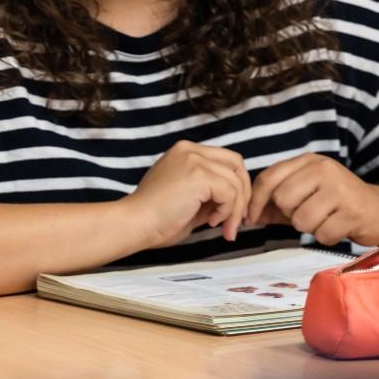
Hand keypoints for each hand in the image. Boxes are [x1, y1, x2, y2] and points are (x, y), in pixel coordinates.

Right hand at [126, 141, 252, 249]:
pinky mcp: (198, 174)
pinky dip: (227, 211)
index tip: (231, 212)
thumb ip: (210, 193)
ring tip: (222, 228)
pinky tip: (211, 223)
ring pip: (235, 182)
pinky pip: (230, 192)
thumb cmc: (156, 218)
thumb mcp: (189, 199)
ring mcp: (194, 159)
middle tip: (236, 221)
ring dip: (234, 210)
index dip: (235, 186)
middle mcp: (190, 149)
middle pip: (236, 164)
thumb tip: (235, 201)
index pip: (225, 161)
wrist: (135, 223)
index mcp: (185, 152)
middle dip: (243, 194)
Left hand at [247, 154, 378, 246]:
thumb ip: (277, 203)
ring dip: (310, 228)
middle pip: (283, 199)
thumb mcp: (307, 194)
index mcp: (310, 161)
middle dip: (290, 215)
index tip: (251, 218)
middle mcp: (324, 169)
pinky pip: (322, 234)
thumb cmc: (338, 203)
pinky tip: (339, 228)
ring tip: (326, 220)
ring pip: (301, 220)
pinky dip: (327, 237)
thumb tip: (248, 215)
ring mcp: (340, 189)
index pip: (269, 177)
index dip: (255, 201)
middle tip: (309, 215)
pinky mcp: (353, 211)